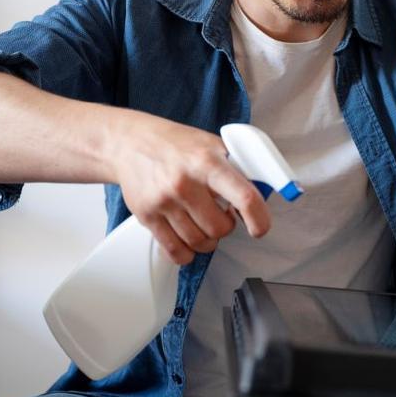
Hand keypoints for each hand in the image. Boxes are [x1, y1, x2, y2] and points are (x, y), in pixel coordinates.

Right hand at [110, 112, 270, 264]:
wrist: (129, 143)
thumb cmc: (176, 144)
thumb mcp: (211, 144)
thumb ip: (237, 167)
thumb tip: (266, 189)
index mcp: (207, 162)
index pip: (243, 197)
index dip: (258, 218)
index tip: (260, 228)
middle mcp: (185, 183)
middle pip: (220, 228)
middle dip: (226, 227)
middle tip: (221, 215)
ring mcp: (164, 201)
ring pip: (199, 243)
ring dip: (208, 240)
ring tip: (203, 224)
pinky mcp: (147, 216)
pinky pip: (175, 252)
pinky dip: (187, 253)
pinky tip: (189, 240)